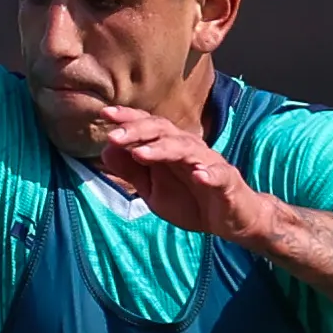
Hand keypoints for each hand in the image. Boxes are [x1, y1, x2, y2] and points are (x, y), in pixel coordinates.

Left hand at [91, 104, 266, 242]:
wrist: (228, 219)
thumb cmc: (190, 199)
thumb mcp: (152, 190)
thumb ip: (131, 171)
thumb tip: (106, 149)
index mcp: (170, 148)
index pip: (148, 126)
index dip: (128, 118)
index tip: (104, 114)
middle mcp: (189, 148)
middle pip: (164, 130)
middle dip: (138, 131)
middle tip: (113, 136)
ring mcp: (209, 163)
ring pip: (187, 148)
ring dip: (163, 149)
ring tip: (140, 153)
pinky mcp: (227, 182)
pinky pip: (219, 175)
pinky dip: (210, 173)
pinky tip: (199, 174)